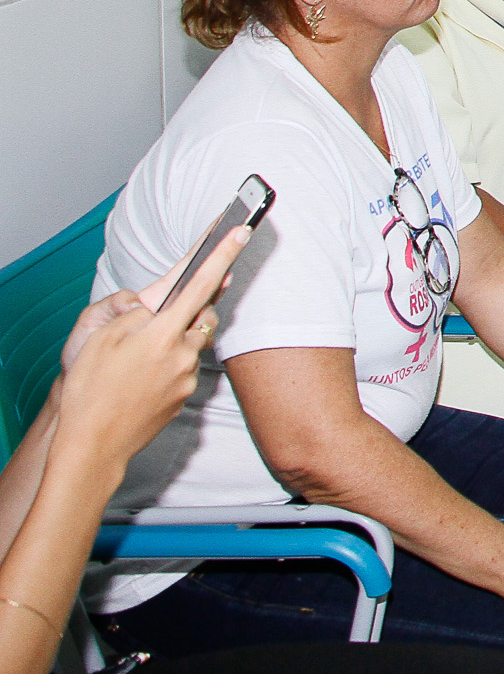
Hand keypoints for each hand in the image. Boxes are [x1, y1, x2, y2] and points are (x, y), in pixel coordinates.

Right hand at [51, 225, 250, 471]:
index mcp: (162, 332)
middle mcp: (182, 353)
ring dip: (179, 338)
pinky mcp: (183, 397)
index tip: (242, 230)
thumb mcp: (101, 338)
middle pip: (203, 316)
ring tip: (143, 351)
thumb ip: (135, 314)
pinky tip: (142, 376)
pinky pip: (185, 369)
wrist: (91, 444)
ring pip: (195, 343)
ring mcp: (186, 377)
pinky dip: (171, 364)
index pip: (200, 283)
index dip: (222, 254)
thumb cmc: (90, 389)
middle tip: (171, 310)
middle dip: (194, 307)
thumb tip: (158, 307)